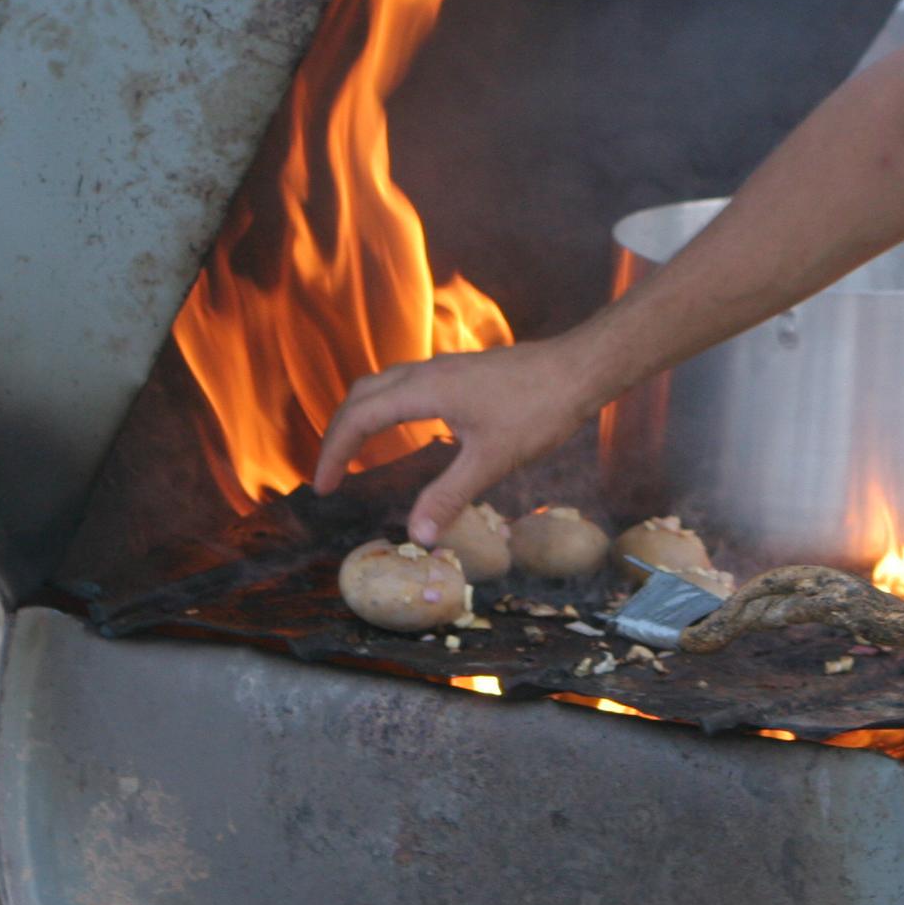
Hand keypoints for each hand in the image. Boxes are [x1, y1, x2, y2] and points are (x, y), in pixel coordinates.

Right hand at [313, 337, 602, 542]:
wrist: (580, 368)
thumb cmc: (539, 410)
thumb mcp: (492, 461)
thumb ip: (449, 497)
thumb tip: (416, 536)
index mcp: (424, 390)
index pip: (358, 417)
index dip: (334, 451)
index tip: (324, 486)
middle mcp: (427, 372)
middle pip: (361, 395)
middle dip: (338, 432)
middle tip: (330, 473)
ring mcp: (445, 368)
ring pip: (383, 384)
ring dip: (360, 415)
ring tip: (355, 452)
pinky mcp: (461, 371)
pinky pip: (405, 384)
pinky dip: (386, 406)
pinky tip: (404, 430)